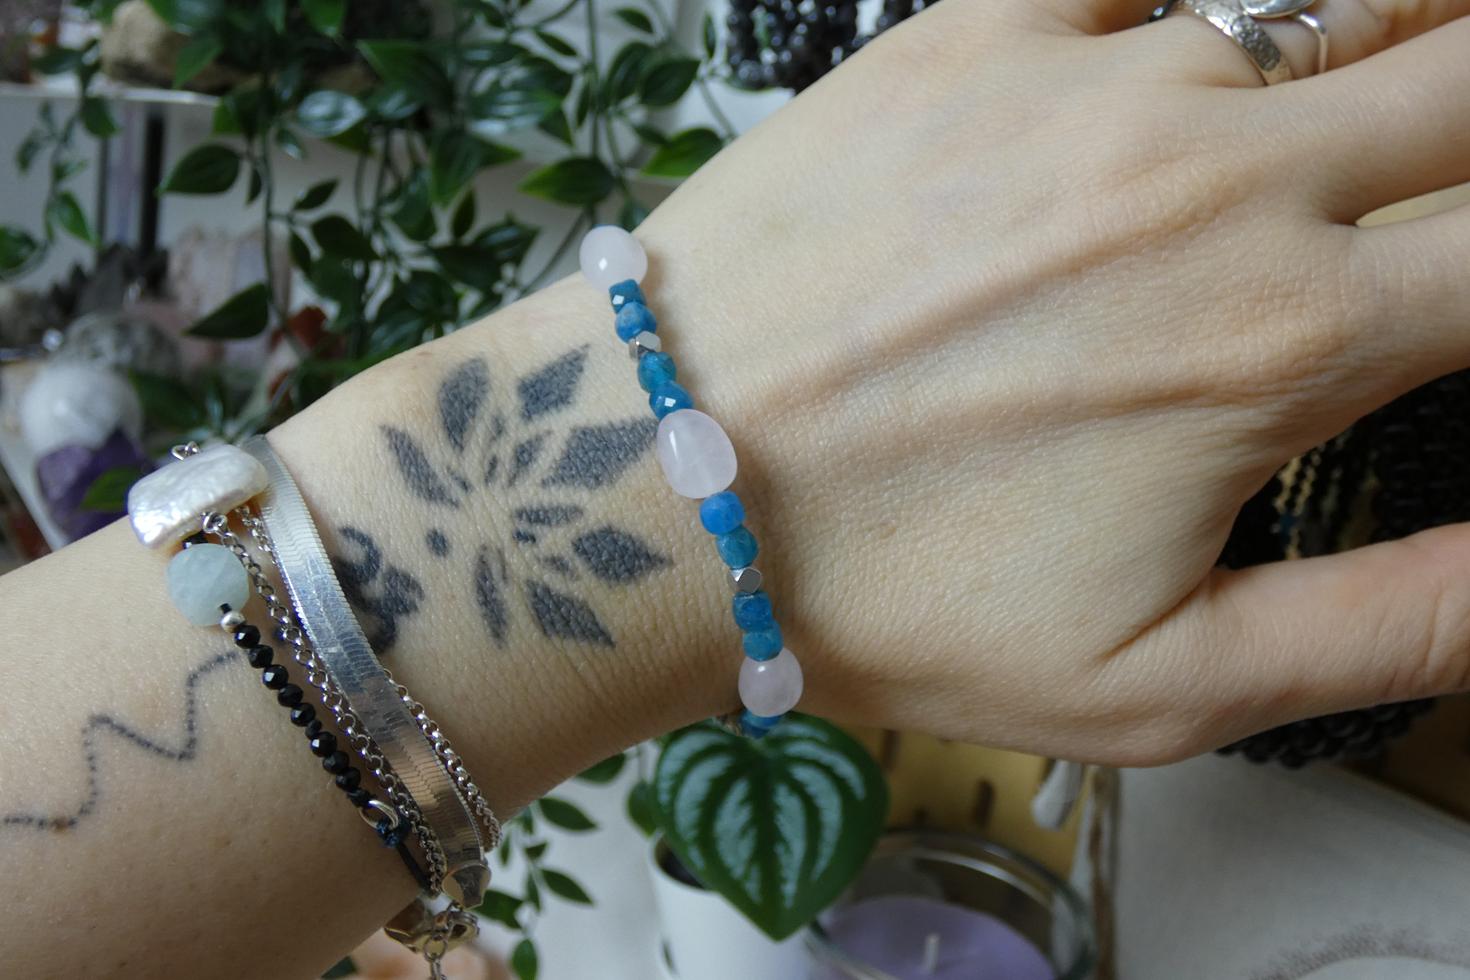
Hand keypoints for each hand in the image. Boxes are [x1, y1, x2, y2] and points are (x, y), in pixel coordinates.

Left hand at [630, 0, 1469, 763]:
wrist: (664, 486)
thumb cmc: (893, 598)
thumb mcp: (1160, 681)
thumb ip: (1394, 625)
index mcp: (1284, 338)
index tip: (1464, 294)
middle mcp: (1212, 177)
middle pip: (1466, 75)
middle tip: (1417, 196)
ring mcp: (1087, 82)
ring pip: (1323, 7)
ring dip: (1358, 63)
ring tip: (1294, 156)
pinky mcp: (969, 34)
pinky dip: (1187, 18)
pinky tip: (1166, 79)